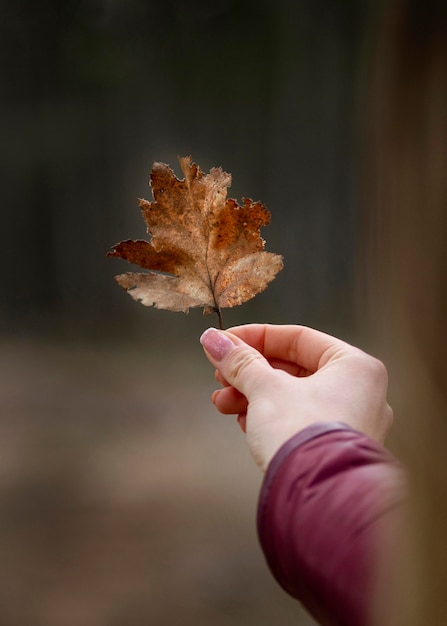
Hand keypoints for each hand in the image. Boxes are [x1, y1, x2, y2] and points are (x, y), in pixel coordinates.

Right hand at [200, 324, 392, 470]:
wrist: (317, 498)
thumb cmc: (303, 434)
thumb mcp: (265, 389)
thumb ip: (240, 361)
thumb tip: (214, 340)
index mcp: (354, 366)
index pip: (298, 338)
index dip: (255, 337)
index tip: (225, 343)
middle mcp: (360, 392)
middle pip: (293, 369)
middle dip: (249, 373)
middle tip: (219, 376)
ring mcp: (351, 423)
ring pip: (293, 396)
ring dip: (253, 396)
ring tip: (222, 403)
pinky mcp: (335, 449)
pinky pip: (299, 420)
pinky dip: (269, 417)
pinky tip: (243, 422)